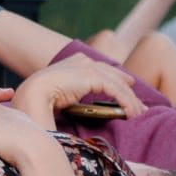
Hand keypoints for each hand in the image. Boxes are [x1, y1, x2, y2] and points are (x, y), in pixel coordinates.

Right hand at [11, 55, 141, 130]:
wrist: (34, 92)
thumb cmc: (42, 96)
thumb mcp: (63, 92)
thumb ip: (76, 93)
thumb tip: (84, 106)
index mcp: (76, 61)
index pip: (104, 70)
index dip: (120, 79)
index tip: (130, 90)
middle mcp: (84, 60)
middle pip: (115, 76)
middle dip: (130, 92)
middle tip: (141, 108)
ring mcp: (88, 66)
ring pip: (118, 84)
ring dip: (131, 101)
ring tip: (138, 115)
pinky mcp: (93, 76)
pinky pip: (116, 90)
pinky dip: (126, 102)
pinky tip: (131, 114)